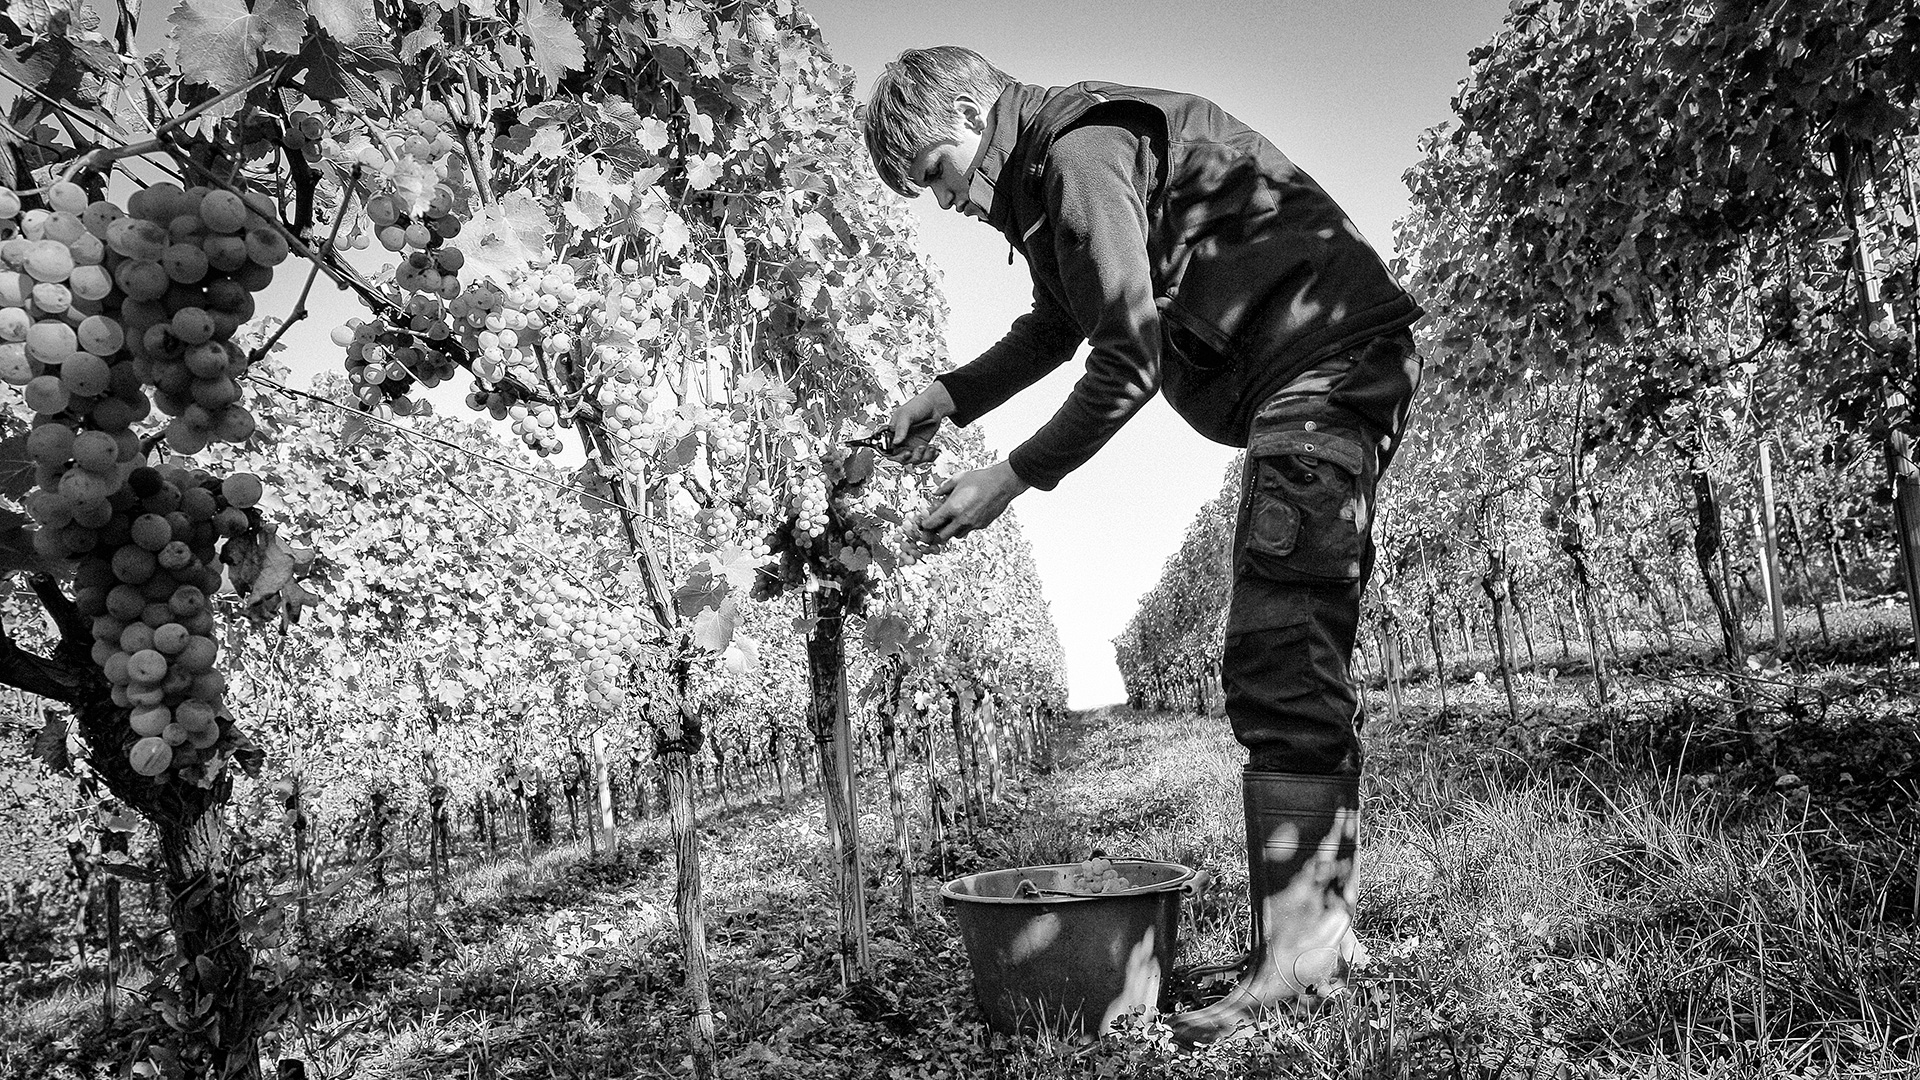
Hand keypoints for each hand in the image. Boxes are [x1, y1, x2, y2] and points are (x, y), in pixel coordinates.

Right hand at [886, 383, 955, 463]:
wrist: (934, 406)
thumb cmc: (917, 406)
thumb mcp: (906, 415)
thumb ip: (900, 428)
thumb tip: (895, 442)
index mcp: (892, 433)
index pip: (887, 450)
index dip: (893, 455)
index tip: (904, 453)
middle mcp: (901, 441)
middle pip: (901, 458)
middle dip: (910, 457)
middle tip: (918, 449)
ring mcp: (912, 445)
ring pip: (914, 460)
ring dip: (922, 456)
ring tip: (929, 447)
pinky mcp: (922, 447)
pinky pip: (925, 458)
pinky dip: (931, 456)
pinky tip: (934, 448)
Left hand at [914, 460, 1030, 543]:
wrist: (1003, 483)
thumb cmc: (981, 479)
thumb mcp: (958, 479)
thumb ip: (943, 488)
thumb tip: (935, 494)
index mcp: (952, 507)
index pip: (932, 523)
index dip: (926, 524)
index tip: (924, 523)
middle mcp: (962, 519)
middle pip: (942, 536)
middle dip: (937, 532)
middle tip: (936, 525)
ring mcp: (973, 524)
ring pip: (956, 535)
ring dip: (951, 530)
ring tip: (951, 520)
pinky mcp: (982, 525)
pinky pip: (968, 530)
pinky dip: (964, 526)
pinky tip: (966, 516)